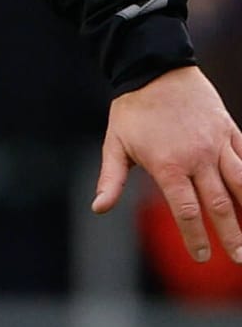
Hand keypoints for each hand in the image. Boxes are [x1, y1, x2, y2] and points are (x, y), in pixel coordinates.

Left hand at [94, 65, 241, 262]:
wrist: (156, 68)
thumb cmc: (132, 109)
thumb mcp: (115, 143)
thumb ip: (110, 179)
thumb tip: (98, 208)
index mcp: (167, 165)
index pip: (185, 210)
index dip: (195, 236)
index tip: (201, 256)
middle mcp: (197, 158)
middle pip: (219, 204)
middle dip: (231, 235)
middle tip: (239, 258)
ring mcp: (218, 144)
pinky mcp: (230, 131)